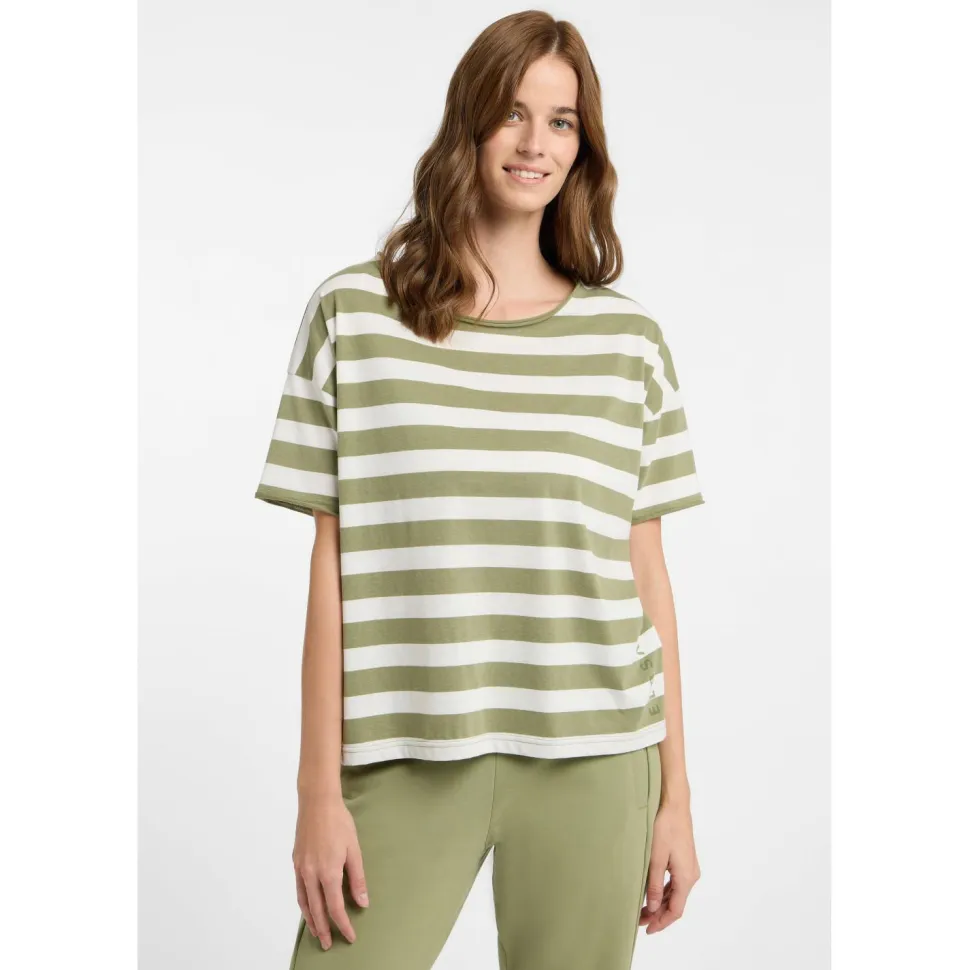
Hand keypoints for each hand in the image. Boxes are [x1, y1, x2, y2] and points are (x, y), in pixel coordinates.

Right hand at [292, 792, 369, 948]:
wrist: (317, 802)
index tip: (350, 936)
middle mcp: (311, 874)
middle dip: (324, 929)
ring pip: (304, 902)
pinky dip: (303, 903)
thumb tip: (362, 902)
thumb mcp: (355, 850)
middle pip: (317, 910)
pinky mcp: (296, 862)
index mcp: (328, 872)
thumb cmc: (339, 822)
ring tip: (316, 932)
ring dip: (310, 920)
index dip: (343, 924)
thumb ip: (357, 878)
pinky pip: (298, 889)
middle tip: (328, 944)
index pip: (335, 908)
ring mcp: (301, 868)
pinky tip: (307, 907)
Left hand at [639, 797, 700, 933]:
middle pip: (676, 903)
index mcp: (686, 877)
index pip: (676, 910)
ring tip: (642, 908)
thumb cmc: (665, 827)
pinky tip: (651, 892)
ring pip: (675, 893)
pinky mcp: (684, 859)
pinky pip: (675, 882)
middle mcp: (691, 875)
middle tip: (639, 919)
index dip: (662, 922)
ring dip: (660, 903)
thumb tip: (654, 908)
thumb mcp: (656, 857)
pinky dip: (664, 891)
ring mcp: (689, 867)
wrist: (674, 804)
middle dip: (658, 914)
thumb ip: (655, 884)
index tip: (647, 930)